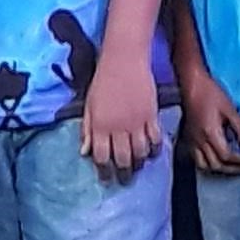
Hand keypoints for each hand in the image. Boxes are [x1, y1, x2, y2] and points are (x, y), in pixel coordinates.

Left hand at [80, 63, 160, 179]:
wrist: (124, 59)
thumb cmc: (103, 80)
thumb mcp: (89, 105)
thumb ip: (87, 130)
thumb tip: (84, 152)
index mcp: (100, 126)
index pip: (101, 157)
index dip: (104, 171)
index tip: (106, 179)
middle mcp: (118, 128)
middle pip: (123, 159)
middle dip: (123, 173)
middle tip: (124, 180)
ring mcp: (137, 123)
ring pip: (140, 152)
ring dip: (139, 164)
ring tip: (137, 167)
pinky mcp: (151, 116)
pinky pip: (155, 139)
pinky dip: (155, 149)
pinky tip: (152, 153)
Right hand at [184, 70, 239, 174]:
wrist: (192, 84)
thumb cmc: (211, 93)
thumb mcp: (230, 109)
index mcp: (210, 133)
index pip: (226, 156)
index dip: (239, 161)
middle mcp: (199, 141)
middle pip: (216, 165)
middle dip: (232, 169)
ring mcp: (192, 141)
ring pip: (204, 166)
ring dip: (219, 170)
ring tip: (231, 168)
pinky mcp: (188, 139)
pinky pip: (196, 160)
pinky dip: (208, 164)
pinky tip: (217, 160)